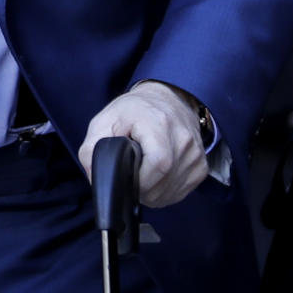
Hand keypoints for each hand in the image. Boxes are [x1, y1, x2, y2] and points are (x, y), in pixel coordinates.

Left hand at [80, 80, 207, 207]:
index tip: (126, 176)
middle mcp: (183, 138)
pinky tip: (156, 178)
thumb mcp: (104, 122)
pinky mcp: (201, 166)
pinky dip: (165, 192)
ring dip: (153, 194)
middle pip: (163, 184)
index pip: (158, 166)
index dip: (138, 181)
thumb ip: (92, 151)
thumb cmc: (133, 111)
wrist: (166, 99)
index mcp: (159, 124)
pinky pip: (181, 192)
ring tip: (142, 175)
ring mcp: (195, 153)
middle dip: (142, 190)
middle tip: (130, 176)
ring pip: (172, 193)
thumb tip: (97, 178)